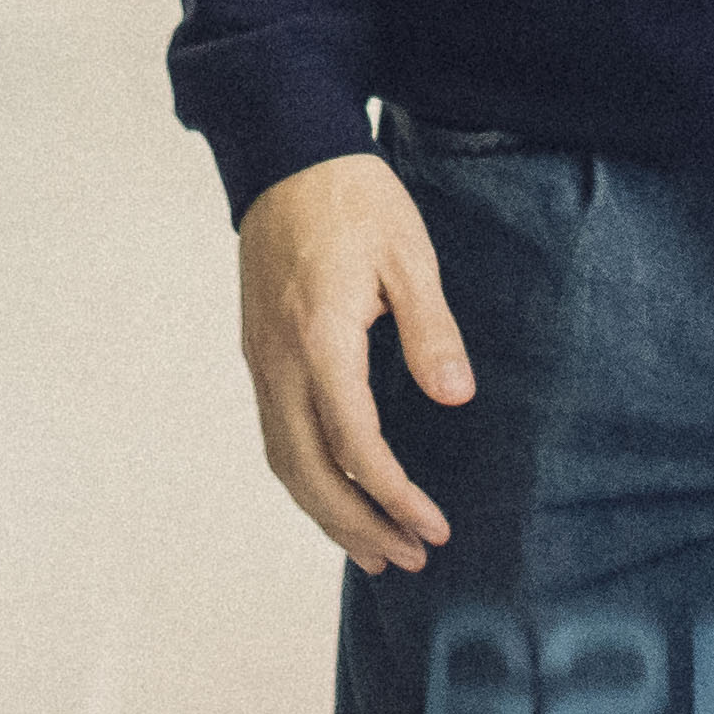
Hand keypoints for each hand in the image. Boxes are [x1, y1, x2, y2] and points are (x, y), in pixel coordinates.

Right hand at [237, 152, 473, 571]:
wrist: (285, 154)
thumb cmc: (354, 198)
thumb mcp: (409, 255)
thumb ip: (431, 330)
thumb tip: (454, 398)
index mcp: (320, 338)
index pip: (354, 442)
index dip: (393, 495)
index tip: (433, 527)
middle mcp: (279, 360)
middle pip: (309, 470)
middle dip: (357, 525)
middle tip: (408, 559)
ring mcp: (261, 360)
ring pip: (284, 460)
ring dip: (327, 513)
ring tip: (374, 550)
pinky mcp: (259, 353)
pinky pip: (277, 435)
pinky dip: (306, 478)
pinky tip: (337, 495)